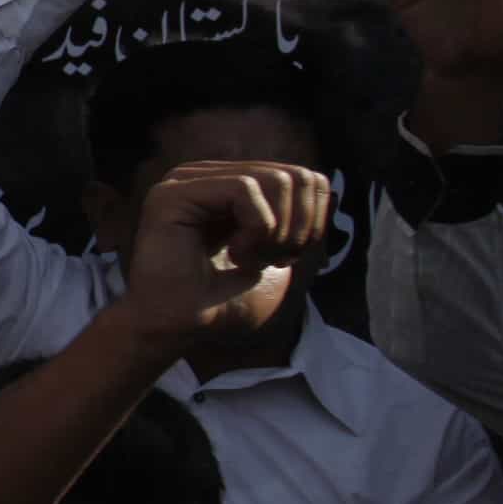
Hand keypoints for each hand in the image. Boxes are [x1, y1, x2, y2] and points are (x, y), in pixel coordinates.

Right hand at [121, 161, 330, 348]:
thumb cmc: (220, 301)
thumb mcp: (275, 253)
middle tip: (272, 261)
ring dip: (277, 230)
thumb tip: (327, 192)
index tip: (284, 259)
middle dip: (299, 228)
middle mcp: (206, 175)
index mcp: (227, 186)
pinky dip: (256, 228)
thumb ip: (298, 220)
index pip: (302, 177)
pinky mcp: (175, 193)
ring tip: (252, 260)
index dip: (313, 220)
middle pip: (296, 176)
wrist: (178, 328)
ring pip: (274, 179)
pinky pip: (245, 189)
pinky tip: (236, 254)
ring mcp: (186, 180)